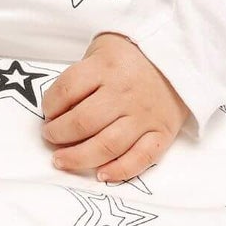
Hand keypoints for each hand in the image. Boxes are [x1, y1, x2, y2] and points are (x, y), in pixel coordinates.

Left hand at [41, 32, 190, 183]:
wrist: (179, 58)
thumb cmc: (131, 55)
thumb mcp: (100, 50)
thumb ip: (80, 75)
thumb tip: (56, 109)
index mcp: (105, 67)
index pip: (67, 90)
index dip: (49, 106)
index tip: (47, 113)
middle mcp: (124, 93)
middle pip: (84, 122)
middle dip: (59, 134)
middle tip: (50, 137)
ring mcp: (144, 115)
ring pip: (108, 145)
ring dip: (79, 157)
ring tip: (62, 160)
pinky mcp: (162, 133)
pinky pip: (141, 158)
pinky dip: (120, 171)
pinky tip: (100, 175)